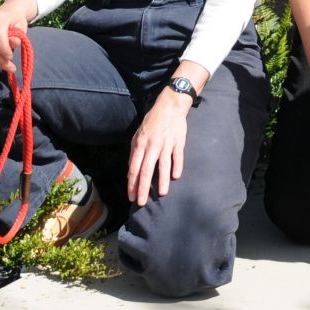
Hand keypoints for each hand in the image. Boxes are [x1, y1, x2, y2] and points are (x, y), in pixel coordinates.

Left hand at [127, 90, 190, 205]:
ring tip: (162, 194)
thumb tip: (131, 172)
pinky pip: (178, 156)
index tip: (131, 197)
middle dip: (143, 188)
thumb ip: (135, 153)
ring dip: (162, 180)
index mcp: (140, 144)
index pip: (134, 168)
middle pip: (146, 170)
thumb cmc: (152, 122)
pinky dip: (177, 166)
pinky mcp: (178, 141)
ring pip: (163, 165)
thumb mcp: (138, 135)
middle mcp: (152, 145)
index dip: (132, 184)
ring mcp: (166, 143)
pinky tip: (176, 177)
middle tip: (141, 203)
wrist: (169, 106)